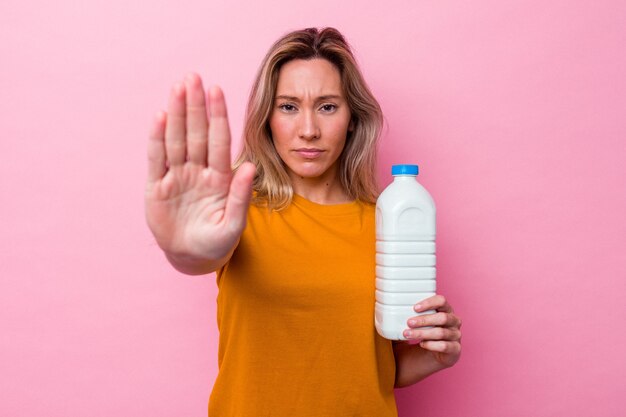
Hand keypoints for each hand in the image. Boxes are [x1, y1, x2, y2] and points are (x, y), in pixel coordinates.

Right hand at [145, 73, 255, 262]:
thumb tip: (249, 167)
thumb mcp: (233, 224)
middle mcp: (198, 171)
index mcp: (220, 178)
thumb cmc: (217, 243)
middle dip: (195, 105)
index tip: (217, 90)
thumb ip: (240, 196)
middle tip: (193, 77)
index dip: (217, 116)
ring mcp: (176, 177)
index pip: (219, 140)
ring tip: (177, 87)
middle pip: (196, 132)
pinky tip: (160, 116)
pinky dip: (157, 138)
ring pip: (176, 139)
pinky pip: (156, 158)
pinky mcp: (156, 187)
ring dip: (177, 113)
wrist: (191, 258)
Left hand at [403, 294, 461, 367]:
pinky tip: (422, 344)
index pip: (442, 301)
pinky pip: (445, 346)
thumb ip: (404, 316)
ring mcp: (456, 336)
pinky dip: (432, 345)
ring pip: (441, 332)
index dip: (429, 303)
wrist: (429, 357)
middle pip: (443, 317)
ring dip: (423, 333)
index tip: (414, 308)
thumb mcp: (414, 324)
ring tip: (408, 334)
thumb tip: (382, 309)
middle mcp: (454, 322)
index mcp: (446, 310)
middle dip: (424, 320)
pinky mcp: (455, 350)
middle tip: (408, 322)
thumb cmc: (421, 335)